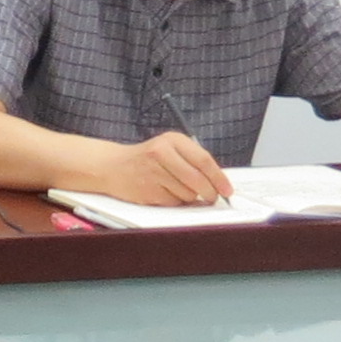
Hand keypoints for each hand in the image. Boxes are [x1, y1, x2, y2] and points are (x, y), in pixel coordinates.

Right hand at [98, 132, 230, 206]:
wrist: (113, 166)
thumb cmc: (147, 159)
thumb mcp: (170, 149)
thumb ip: (192, 160)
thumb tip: (218, 182)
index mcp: (172, 140)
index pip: (203, 160)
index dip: (219, 177)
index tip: (227, 189)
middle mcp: (162, 152)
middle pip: (197, 179)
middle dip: (209, 192)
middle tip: (211, 197)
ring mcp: (153, 172)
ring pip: (187, 193)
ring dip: (189, 197)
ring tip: (176, 188)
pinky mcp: (147, 190)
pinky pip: (173, 202)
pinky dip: (174, 201)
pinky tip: (164, 192)